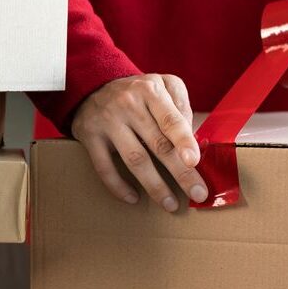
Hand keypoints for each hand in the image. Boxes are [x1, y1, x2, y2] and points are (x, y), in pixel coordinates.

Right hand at [70, 74, 207, 210]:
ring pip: (134, 159)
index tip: (194, 162)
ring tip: (170, 204)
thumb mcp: (163, 84)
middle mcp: (128, 105)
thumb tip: (192, 141)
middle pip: (157, 144)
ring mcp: (108, 121)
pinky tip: (134, 198)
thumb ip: (181, 106)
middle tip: (197, 194)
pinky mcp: (90, 136)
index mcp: (150, 90)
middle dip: (180, 172)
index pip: (170, 120)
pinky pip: (104, 167)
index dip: (184, 142)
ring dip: (154, 185)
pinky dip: (119, 186)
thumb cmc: (137, 92)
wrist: (93, 86)